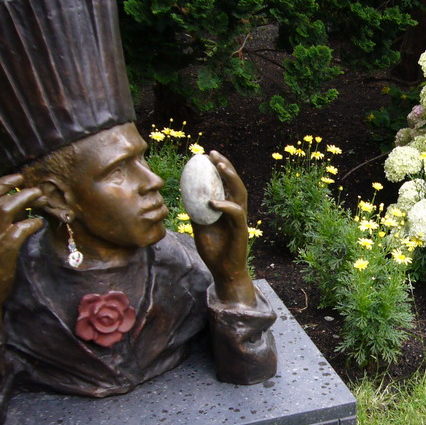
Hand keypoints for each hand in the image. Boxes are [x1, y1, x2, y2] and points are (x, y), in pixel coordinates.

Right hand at [0, 173, 43, 337]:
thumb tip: (12, 210)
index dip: (2, 183)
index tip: (18, 177)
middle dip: (18, 189)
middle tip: (36, 189)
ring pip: (6, 208)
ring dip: (26, 200)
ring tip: (41, 198)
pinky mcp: (3, 249)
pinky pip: (20, 229)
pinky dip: (32, 223)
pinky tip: (39, 223)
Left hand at [191, 150, 256, 306]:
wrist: (224, 271)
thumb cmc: (214, 251)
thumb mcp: (200, 228)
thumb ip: (195, 213)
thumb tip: (183, 196)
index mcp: (228, 209)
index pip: (226, 184)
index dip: (218, 168)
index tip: (206, 156)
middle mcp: (236, 211)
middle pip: (235, 183)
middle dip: (226, 165)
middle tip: (212, 153)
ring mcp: (240, 220)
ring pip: (240, 193)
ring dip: (231, 177)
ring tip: (219, 165)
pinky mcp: (241, 231)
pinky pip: (235, 214)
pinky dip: (225, 205)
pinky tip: (212, 200)